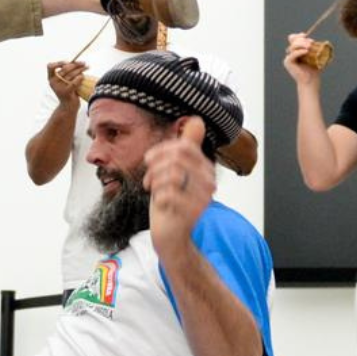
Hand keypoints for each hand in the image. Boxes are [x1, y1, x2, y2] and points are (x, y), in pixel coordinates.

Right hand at [45, 60, 88, 105]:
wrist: (68, 107)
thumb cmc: (69, 91)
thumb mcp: (65, 81)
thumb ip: (67, 72)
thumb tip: (76, 61)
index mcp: (51, 79)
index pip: (50, 66)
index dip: (59, 63)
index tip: (68, 62)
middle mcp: (53, 83)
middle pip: (64, 69)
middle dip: (76, 64)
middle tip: (84, 63)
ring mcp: (59, 88)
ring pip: (71, 74)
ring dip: (80, 69)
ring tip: (87, 67)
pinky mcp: (66, 92)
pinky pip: (74, 82)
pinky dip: (80, 78)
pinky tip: (83, 76)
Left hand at [144, 119, 212, 247]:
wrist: (170, 235)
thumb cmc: (171, 202)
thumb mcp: (175, 171)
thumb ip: (187, 147)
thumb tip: (197, 120)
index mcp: (204, 168)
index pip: (183, 147)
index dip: (161, 151)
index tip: (149, 161)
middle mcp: (208, 181)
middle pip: (177, 158)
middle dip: (156, 165)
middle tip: (148, 178)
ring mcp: (202, 197)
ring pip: (172, 174)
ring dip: (154, 181)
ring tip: (151, 189)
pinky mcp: (192, 212)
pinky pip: (169, 193)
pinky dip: (158, 196)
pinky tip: (159, 203)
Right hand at [283, 34, 324, 85]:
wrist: (311, 81)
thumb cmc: (314, 69)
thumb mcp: (315, 56)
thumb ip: (314, 48)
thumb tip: (320, 41)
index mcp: (296, 50)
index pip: (293, 38)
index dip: (298, 35)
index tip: (306, 35)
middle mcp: (291, 53)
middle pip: (292, 40)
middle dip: (301, 39)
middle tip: (311, 42)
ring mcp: (288, 58)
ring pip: (292, 46)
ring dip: (301, 44)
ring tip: (310, 47)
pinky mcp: (288, 62)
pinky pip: (292, 54)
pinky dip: (299, 52)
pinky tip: (306, 51)